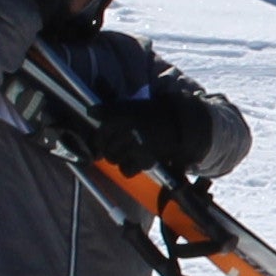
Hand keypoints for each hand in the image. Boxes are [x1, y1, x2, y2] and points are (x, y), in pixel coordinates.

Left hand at [98, 83, 218, 174]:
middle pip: (104, 145)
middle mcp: (127, 130)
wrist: (184, 126)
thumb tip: (91, 112)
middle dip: (107, 147)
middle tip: (115, 146)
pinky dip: (129, 167)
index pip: (100, 129)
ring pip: (113, 158)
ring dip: (117, 157)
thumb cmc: (158, 115)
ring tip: (127, 153)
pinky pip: (126, 169)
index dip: (99, 136)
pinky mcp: (145, 160)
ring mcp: (136, 146)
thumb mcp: (135, 106)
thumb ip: (112, 110)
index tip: (101, 139)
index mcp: (124, 115)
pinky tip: (135, 161)